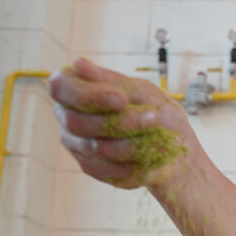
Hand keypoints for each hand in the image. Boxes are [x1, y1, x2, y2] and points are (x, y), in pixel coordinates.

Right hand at [49, 58, 195, 189]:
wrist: (175, 144)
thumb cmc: (154, 109)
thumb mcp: (140, 90)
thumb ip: (111, 81)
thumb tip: (78, 64)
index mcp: (72, 89)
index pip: (60, 88)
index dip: (89, 95)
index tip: (122, 99)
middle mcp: (66, 117)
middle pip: (77, 122)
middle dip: (120, 121)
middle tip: (154, 117)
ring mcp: (77, 145)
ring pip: (96, 147)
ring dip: (133, 142)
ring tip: (161, 136)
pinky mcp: (92, 167)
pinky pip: (107, 170)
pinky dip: (134, 162)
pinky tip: (153, 154)